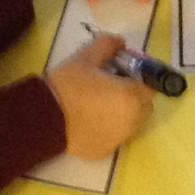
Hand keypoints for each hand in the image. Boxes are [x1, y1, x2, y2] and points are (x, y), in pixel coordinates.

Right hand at [45, 34, 154, 158]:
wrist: (43, 119)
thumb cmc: (68, 86)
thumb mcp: (85, 57)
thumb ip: (108, 45)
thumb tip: (121, 42)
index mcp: (132, 97)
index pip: (150, 86)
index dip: (139, 78)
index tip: (123, 73)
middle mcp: (132, 121)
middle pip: (143, 107)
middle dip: (133, 97)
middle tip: (111, 88)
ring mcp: (119, 139)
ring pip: (131, 124)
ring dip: (123, 114)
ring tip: (98, 104)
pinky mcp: (104, 152)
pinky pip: (114, 137)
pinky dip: (108, 130)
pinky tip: (89, 121)